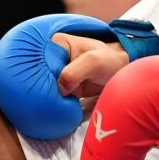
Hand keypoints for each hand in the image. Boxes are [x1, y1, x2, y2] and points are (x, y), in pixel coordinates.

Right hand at [0, 14, 144, 139]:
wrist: (125, 72)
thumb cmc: (110, 61)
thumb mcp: (94, 62)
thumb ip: (75, 72)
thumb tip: (61, 88)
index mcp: (56, 44)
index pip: (39, 59)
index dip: (35, 71)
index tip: (34, 84)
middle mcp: (54, 59)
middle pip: (39, 76)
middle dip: (39, 88)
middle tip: (36, 101)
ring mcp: (59, 76)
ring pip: (46, 90)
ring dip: (47, 100)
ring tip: (43, 110)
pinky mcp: (66, 90)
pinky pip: (56, 100)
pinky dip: (55, 107)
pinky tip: (53, 115)